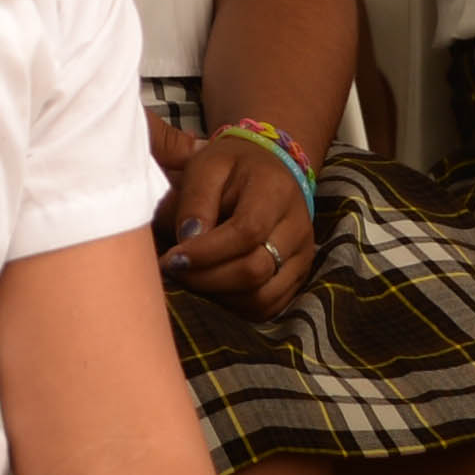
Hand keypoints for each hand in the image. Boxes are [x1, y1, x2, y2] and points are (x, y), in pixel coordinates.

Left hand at [151, 121, 323, 319]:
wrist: (268, 169)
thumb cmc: (231, 168)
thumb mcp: (206, 167)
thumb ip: (195, 202)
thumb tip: (187, 242)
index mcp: (276, 191)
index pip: (246, 233)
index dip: (206, 253)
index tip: (172, 258)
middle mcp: (297, 227)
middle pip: (255, 271)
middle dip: (207, 279)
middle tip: (174, 272)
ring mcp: (302, 255)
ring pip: (262, 297)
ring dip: (219, 297)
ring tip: (192, 279)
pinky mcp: (298, 276)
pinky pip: (268, 307)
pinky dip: (236, 306)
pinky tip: (213, 288)